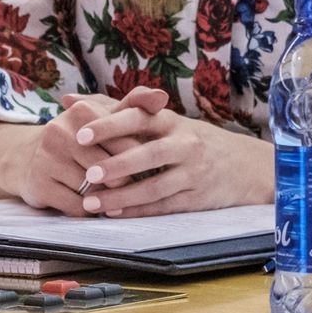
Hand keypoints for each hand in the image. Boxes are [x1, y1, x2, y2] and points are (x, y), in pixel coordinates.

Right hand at [0, 87, 168, 214]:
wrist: (33, 159)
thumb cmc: (84, 138)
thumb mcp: (108, 117)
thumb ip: (136, 105)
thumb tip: (162, 96)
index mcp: (83, 111)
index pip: (125, 140)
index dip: (140, 158)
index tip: (148, 165)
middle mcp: (60, 131)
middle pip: (111, 168)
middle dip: (125, 181)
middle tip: (130, 185)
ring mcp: (46, 159)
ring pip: (95, 190)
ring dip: (107, 197)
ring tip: (108, 193)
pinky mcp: (38, 186)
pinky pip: (78, 207)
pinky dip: (90, 210)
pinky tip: (90, 204)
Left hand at [76, 104, 274, 216]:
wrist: (244, 165)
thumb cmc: (191, 140)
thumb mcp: (165, 120)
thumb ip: (116, 110)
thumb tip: (68, 100)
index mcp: (174, 122)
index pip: (141, 118)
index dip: (111, 125)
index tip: (81, 133)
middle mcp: (186, 145)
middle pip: (150, 153)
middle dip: (119, 163)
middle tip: (88, 172)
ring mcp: (193, 173)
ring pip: (155, 186)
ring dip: (122, 195)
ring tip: (91, 201)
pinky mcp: (196, 198)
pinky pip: (163, 206)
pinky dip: (138, 211)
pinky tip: (114, 212)